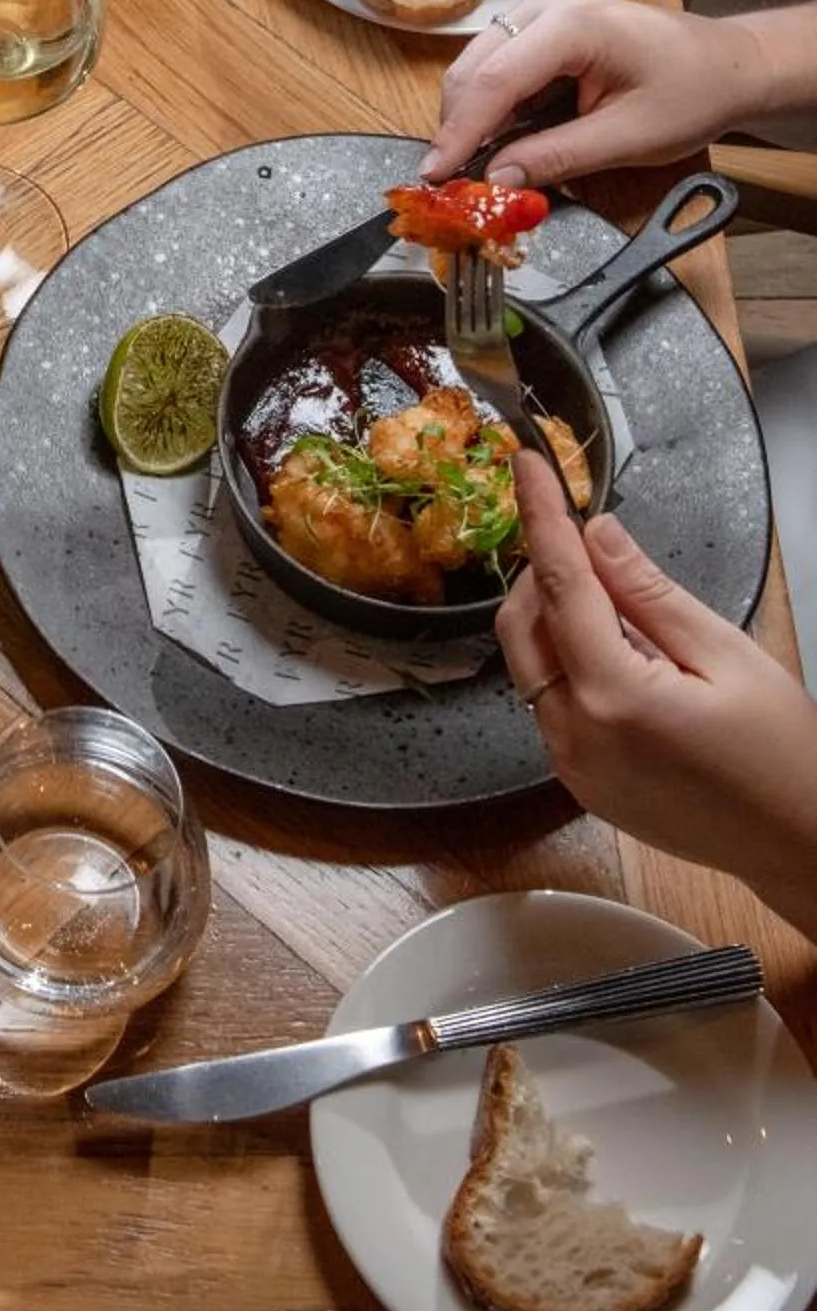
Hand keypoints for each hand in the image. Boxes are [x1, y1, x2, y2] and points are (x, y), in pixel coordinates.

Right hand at [424, 0, 767, 185]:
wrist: (729, 64)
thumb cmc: (691, 94)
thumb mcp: (628, 138)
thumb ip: (557, 157)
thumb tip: (496, 179)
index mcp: (572, 24)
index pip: (495, 81)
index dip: (459, 133)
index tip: (435, 176)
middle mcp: (546, 3)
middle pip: (475, 68)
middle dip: (458, 126)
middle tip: (451, 180)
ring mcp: (542, 8)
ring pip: (478, 65)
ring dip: (471, 116)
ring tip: (474, 164)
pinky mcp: (543, 22)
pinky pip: (499, 64)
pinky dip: (491, 105)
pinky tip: (499, 138)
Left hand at [497, 454, 816, 934]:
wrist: (798, 845)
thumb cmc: (782, 752)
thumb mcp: (727, 653)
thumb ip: (649, 592)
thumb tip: (596, 533)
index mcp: (614, 697)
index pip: (559, 583)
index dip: (541, 516)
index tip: (527, 465)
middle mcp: (575, 736)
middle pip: (523, 625)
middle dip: (544, 572)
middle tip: (587, 544)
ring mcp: (571, 767)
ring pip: (528, 665)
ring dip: (555, 620)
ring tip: (622, 611)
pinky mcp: (579, 784)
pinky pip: (550, 705)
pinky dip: (568, 665)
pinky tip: (623, 661)